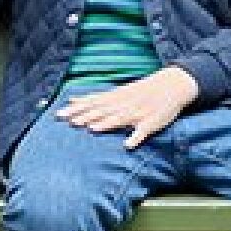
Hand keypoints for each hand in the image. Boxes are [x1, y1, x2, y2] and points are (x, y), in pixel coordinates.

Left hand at [57, 67, 200, 148]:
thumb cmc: (141, 91)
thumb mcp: (116, 92)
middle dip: (84, 116)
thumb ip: (94, 98)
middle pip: (101, 110)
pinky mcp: (151, 123)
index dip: (75, 109)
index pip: (91, 103)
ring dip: (105, 123)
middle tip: (68, 121)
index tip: (59, 114)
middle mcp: (122, 105)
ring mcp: (137, 113)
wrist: (171, 85)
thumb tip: (72, 98)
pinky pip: (142, 131)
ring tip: (91, 129)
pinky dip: (135, 137)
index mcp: (114, 98)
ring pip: (119, 119)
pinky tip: (127, 144)